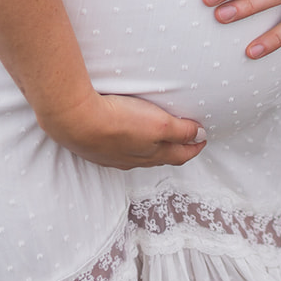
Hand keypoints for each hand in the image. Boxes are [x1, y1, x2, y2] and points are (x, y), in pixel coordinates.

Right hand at [38, 89, 206, 169]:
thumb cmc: (118, 121)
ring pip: (140, 153)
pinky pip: (120, 148)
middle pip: (161, 156)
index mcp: (152, 155)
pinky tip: (126, 134)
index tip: (203, 139)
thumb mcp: (159, 124)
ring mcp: (113, 155)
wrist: (76, 121)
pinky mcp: (97, 147)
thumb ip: (181, 131)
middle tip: (186, 138)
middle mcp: (133, 160)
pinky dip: (131, 142)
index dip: (194, 148)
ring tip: (158, 136)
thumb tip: (200, 136)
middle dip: (175, 148)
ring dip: (153, 146)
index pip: (179, 155)